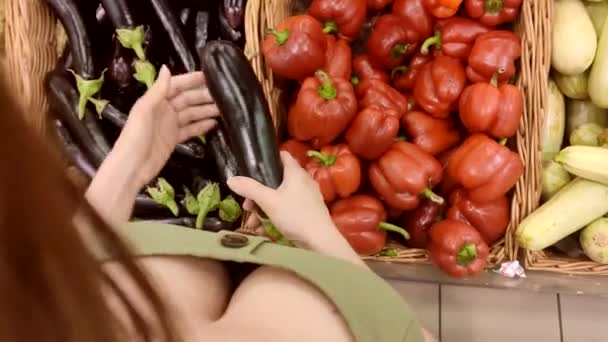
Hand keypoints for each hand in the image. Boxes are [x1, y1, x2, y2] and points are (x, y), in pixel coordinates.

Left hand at [113, 65, 219, 187]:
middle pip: (187, 99)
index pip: (176, 85)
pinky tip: (214, 124)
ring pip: (191, 114)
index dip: (192, 80)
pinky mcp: (174, 139)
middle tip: (223, 96)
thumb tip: (166, 67)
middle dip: (203, 96)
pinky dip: (201, 126)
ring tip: (224, 109)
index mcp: (155, 101)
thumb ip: (157, 90)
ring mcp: (169, 125)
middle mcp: (164, 110)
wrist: (131, 168)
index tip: (210, 77)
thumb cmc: (134, 138)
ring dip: (206, 111)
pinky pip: (190, 129)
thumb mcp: (144, 111)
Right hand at [226, 152, 339, 246]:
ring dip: (264, 208)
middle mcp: (303, 181)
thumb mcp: (268, 202)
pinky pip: (288, 208)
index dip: (267, 159)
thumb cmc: (295, 216)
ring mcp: (307, 197)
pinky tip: (264, 230)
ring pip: (280, 197)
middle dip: (259, 193)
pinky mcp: (308, 211)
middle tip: (247, 205)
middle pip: (276, 180)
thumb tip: (231, 179)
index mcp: (296, 172)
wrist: (320, 242)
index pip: (282, 156)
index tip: (252, 168)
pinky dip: (275, 216)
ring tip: (253, 223)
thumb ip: (250, 189)